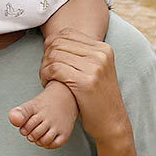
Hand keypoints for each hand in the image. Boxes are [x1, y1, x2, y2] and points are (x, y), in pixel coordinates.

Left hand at [39, 29, 130, 144]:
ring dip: (44, 66)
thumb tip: (54, 39)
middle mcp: (101, 54)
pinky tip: (46, 83)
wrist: (112, 122)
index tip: (49, 59)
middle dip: (45, 55)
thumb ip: (81, 54)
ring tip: (45, 77)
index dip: (52, 44)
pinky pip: (55, 69)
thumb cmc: (98, 98)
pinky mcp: (86, 82)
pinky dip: (45, 75)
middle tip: (44, 70)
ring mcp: (95, 67)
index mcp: (103, 48)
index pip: (67, 33)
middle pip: (59, 42)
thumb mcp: (97, 70)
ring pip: (55, 55)